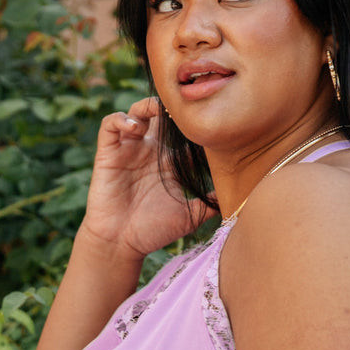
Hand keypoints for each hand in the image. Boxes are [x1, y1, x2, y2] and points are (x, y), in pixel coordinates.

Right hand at [83, 98, 205, 259]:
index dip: (196, 124)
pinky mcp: (108, 152)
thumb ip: (211, 204)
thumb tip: (241, 199)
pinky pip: (111, 124)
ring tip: (160, 110)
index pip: (186, 133)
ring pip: (137, 112)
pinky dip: (121, 119)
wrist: (120, 243)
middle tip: (185, 106)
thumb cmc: (153, 232)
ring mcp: (129, 149)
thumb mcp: (190, 216)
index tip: (208, 121)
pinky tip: (134, 128)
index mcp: (171, 162)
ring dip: (148, 105)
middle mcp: (151, 151)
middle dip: (172, 107)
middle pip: (162, 115)